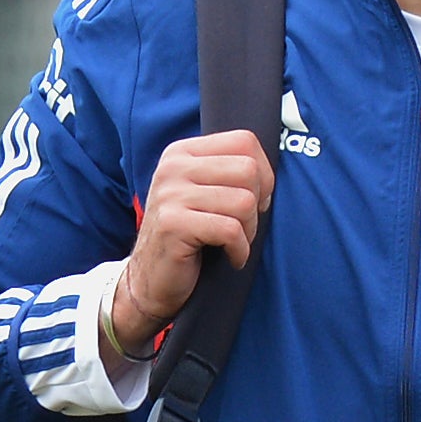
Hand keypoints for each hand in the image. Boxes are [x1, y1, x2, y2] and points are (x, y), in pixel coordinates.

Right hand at [105, 130, 276, 364]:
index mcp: (183, 152)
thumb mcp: (204, 193)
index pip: (244, 141)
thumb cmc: (188, 237)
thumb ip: (229, 173)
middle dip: (257, 205)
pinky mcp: (173, 224)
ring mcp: (170, 195)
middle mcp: (173, 167)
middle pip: (248, 170)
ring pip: (244, 202)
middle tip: (243, 227)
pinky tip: (230, 257)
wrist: (150, 280)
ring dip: (249, 231)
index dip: (263, 174)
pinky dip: (239, 251)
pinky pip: (230, 231)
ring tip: (233, 243)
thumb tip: (270, 173)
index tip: (254, 201)